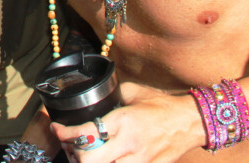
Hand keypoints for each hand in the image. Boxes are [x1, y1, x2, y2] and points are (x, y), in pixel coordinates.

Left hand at [51, 83, 204, 161]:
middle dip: (74, 155)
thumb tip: (96, 96)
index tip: (57, 129)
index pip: (85, 132)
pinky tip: (106, 158)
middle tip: (70, 146)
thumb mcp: (133, 92)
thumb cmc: (162, 105)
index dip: (65, 133)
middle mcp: (128, 144)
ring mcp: (138, 161)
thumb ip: (112, 95)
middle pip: (88, 161)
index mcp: (122, 121)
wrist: (191, 122)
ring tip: (85, 154)